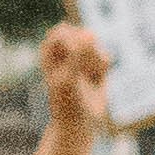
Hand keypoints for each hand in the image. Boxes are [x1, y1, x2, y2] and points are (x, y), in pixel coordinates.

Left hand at [36, 17, 112, 143]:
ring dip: (95, 59)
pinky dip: (103, 67)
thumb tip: (90, 33)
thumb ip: (77, 54)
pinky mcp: (96, 66)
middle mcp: (64, 51)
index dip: (72, 41)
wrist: (76, 124)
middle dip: (87, 50)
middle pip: (81, 34)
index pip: (62, 31)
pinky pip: (105, 56)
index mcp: (48, 51)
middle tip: (84, 67)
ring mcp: (81, 57)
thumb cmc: (66, 103)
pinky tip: (98, 80)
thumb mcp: (69, 78)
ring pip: (96, 45)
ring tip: (89, 76)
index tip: (74, 58)